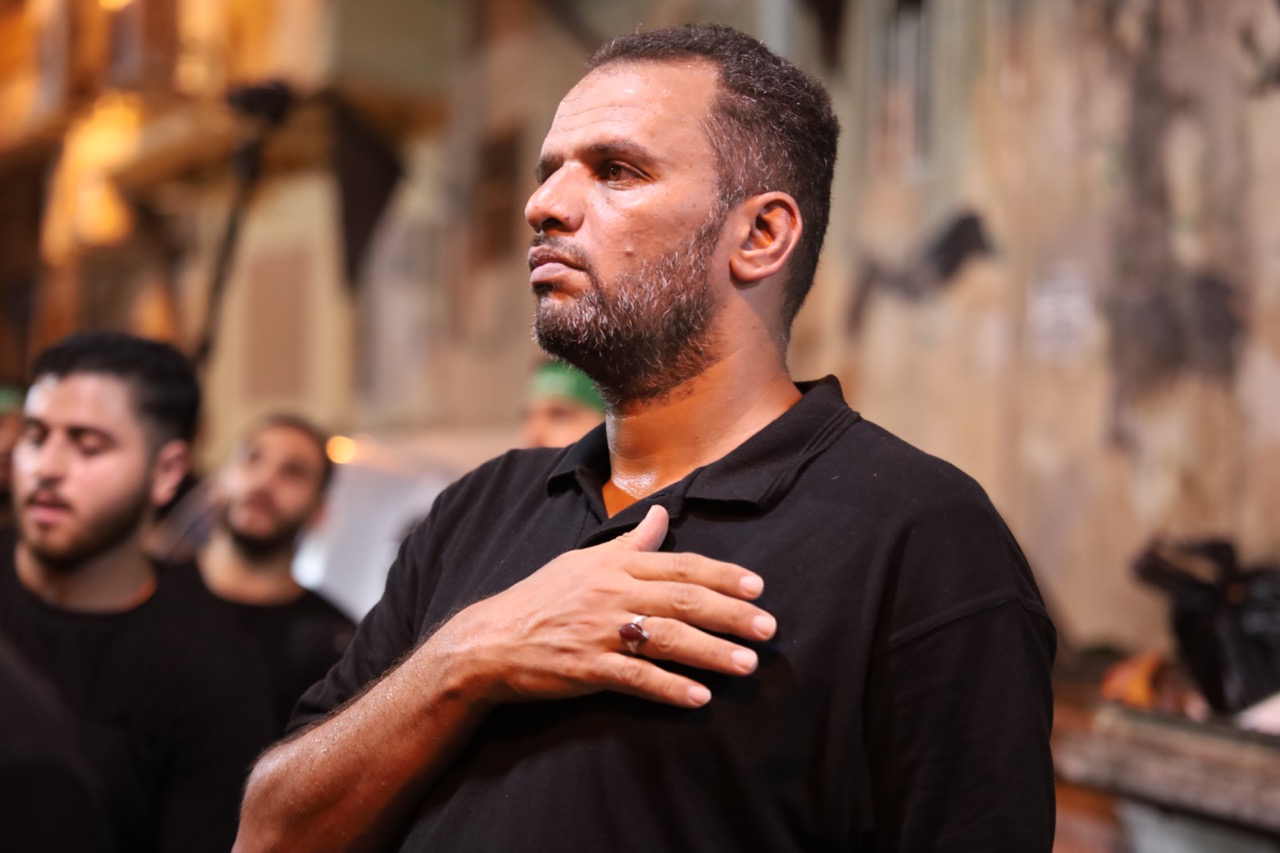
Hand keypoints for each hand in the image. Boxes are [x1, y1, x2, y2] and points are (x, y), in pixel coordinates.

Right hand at [433, 505, 775, 708]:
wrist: (490, 639)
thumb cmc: (541, 598)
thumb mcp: (583, 561)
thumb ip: (629, 542)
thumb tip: (660, 514)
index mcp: (615, 565)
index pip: (680, 564)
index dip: (723, 574)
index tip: (758, 586)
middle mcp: (612, 593)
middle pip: (683, 600)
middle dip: (731, 614)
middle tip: (768, 628)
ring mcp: (600, 631)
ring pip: (667, 638)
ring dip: (712, 652)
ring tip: (747, 664)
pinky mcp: (588, 668)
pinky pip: (637, 678)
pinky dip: (670, 688)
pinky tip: (699, 697)